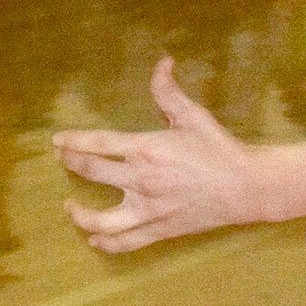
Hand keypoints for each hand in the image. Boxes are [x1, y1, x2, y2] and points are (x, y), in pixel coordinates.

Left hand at [55, 57, 266, 251]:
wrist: (247, 186)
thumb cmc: (220, 148)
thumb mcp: (194, 116)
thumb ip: (169, 91)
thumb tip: (162, 61)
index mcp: (147, 149)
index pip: (97, 143)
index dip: (72, 141)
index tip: (58, 141)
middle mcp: (141, 180)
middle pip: (91, 172)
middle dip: (71, 163)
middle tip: (64, 160)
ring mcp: (149, 208)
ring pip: (100, 219)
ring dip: (79, 214)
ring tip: (70, 206)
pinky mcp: (159, 229)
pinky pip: (125, 243)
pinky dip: (105, 243)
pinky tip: (95, 239)